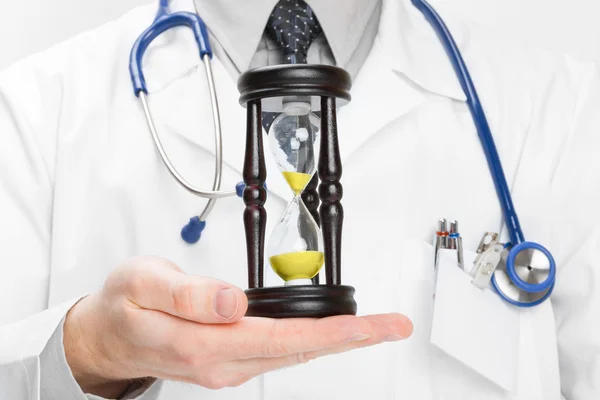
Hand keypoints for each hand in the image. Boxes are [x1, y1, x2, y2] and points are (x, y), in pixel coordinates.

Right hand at [64, 256, 412, 397]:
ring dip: (336, 342)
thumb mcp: (144, 284)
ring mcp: (227, 367)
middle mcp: (222, 363)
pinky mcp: (229, 362)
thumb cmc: (125, 305)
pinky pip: (279, 353)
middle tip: (394, 326)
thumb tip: (233, 302)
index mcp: (203, 343)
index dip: (330, 334)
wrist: (109, 336)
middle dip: (350, 339)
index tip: (368, 326)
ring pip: (293, 355)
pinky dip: (310, 343)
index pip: (281, 340)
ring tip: (374, 328)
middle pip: (299, 352)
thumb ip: (188, 294)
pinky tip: (327, 334)